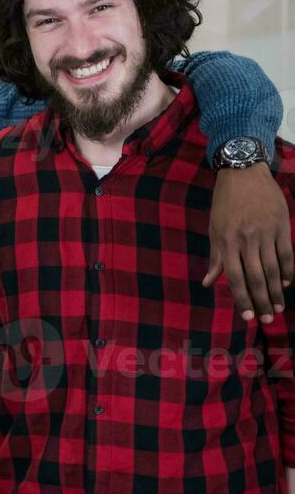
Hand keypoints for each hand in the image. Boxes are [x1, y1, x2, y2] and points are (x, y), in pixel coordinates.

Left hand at [204, 165, 292, 323]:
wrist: (243, 173)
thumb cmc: (224, 203)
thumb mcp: (214, 228)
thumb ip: (214, 257)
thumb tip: (208, 283)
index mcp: (226, 241)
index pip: (235, 277)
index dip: (242, 298)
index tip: (248, 316)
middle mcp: (246, 240)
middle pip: (257, 277)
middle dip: (262, 301)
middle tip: (268, 320)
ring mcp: (266, 233)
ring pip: (273, 269)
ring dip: (276, 291)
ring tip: (278, 308)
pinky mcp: (281, 226)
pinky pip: (286, 254)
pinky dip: (287, 271)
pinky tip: (286, 284)